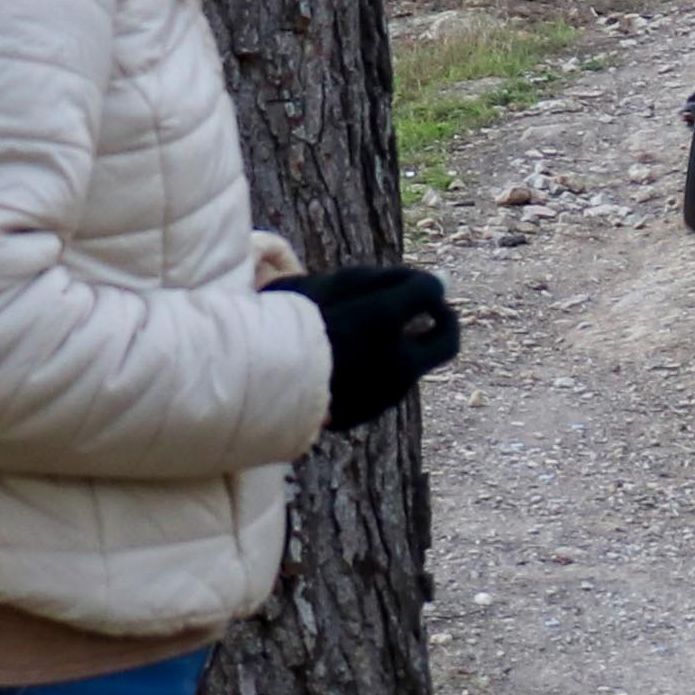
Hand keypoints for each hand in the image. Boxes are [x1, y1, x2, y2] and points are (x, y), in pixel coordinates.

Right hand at [265, 266, 460, 430]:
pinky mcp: (368, 413)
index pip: (429, 291)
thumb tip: (443, 282)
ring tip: (360, 336)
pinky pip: (387, 386)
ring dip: (403, 345)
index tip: (410, 284)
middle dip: (443, 320)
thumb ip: (386, 280)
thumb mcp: (328, 286)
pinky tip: (345, 362)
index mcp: (379, 322)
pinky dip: (378, 370)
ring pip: (415, 364)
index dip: (422, 283)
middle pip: (447, 340)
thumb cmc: (283, 321)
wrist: (247, 383)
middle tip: (427, 310)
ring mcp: (383, 394)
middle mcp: (392, 363)